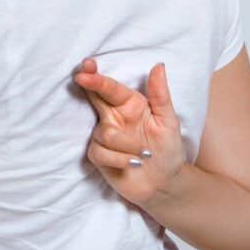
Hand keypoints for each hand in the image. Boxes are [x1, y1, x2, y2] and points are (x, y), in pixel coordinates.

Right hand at [73, 58, 185, 207]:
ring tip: (144, 155)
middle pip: (94, 97)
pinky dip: (121, 160)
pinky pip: (102, 152)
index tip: (87, 67)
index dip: (97, 77)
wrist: (163, 184)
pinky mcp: (97, 154)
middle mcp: (113, 116)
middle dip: (88, 84)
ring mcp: (102, 135)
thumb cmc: (167, 150)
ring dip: (128, 146)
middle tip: (81, 75)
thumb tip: (158, 65)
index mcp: (130, 104)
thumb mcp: (169, 121)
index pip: (111, 87)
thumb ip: (160, 94)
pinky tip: (133, 164)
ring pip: (105, 133)